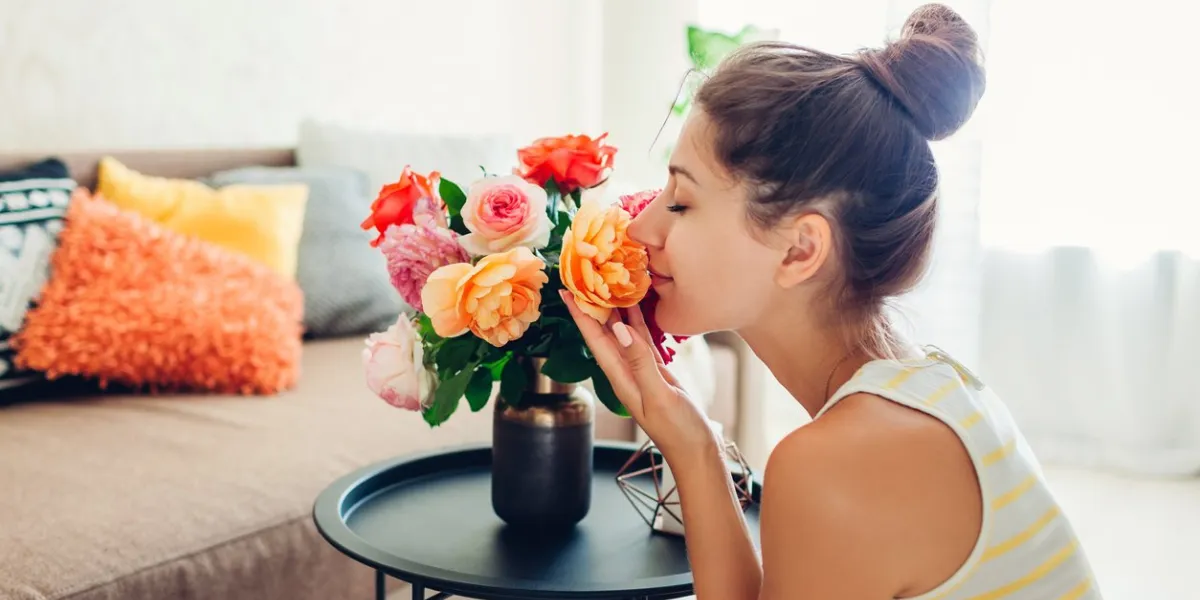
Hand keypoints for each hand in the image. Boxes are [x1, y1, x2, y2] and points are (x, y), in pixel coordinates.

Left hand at [559, 290, 717, 461]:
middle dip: (592, 306)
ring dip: (614, 309)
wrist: (697, 451)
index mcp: (620, 378)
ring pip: (622, 333)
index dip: (580, 315)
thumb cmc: (678, 431)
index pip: (594, 340)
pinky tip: (637, 306)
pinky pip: (641, 339)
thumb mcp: (659, 395)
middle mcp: (625, 372)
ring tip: (608, 281)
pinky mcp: (656, 371)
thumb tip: (618, 328)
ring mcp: (640, 371)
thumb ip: (640, 362)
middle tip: (585, 276)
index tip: (566, 291)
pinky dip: (637, 321)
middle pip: (603, 332)